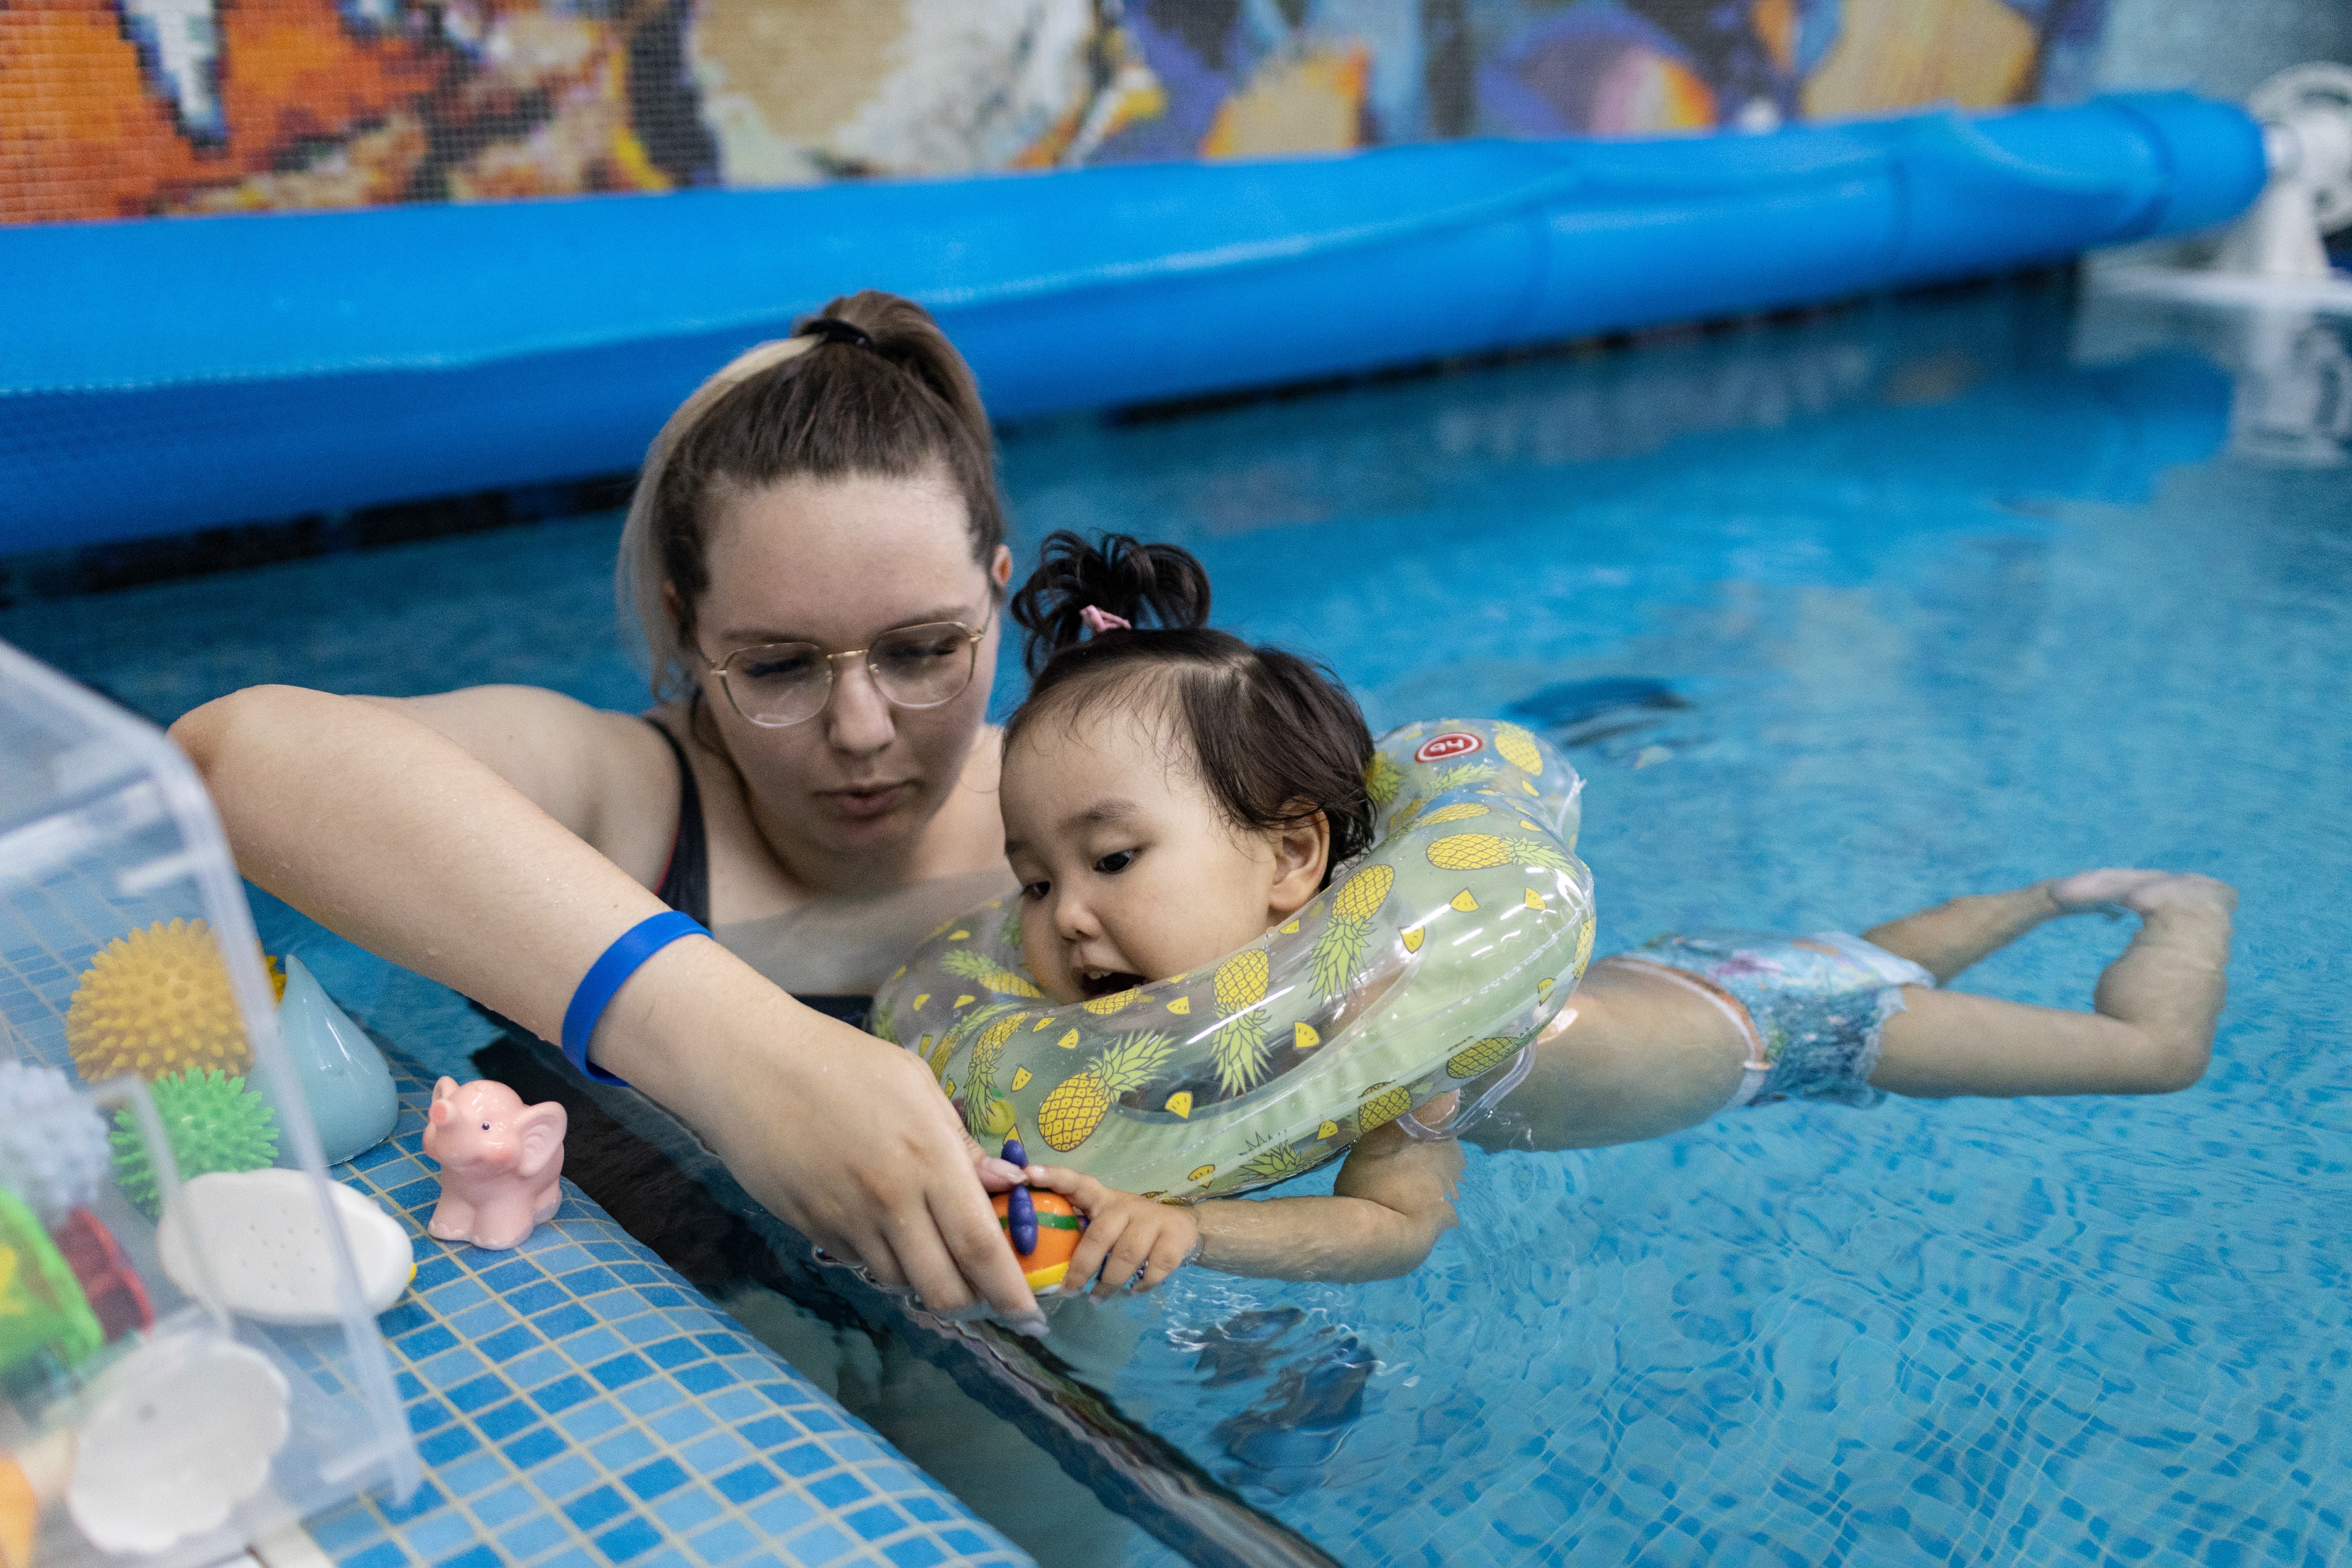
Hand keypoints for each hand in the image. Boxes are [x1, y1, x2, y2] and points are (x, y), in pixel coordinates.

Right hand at [601, 944, 1045, 1331]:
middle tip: (985, 1294)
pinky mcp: (810, 1228)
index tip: (1033, 1317)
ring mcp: (846, 1220)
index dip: (1010, 1292)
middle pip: (943, 1288)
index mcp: (928, 1158)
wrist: (747, 1065)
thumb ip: (960, 1143)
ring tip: (931, 1249)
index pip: (982, 1248)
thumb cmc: (841, 1061)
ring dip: (925, 1279)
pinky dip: (882, 1259)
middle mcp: (891, 1201)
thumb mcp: (915, 1084)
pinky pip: (860, 1263)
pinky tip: (881, 1226)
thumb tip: (1006, 1186)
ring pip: (900, 1282)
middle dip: (971, 1303)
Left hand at [1024, 1165, 1199, 1297]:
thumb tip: (1040, 1262)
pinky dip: (1142, 1285)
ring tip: (1096, 1298)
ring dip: (1109, 1283)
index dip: (1053, 1177)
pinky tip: (1134, 1292)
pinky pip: (1155, 1267)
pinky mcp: (1175, 1237)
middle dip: (1081, 1267)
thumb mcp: (1105, 1222)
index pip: (1076, 1182)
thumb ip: (1080, 1233)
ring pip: (1126, 1255)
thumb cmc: (1130, 1228)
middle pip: (1099, 1234)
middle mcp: (1125, 1205)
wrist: (1183, 1229)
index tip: (1027, 1174)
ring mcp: (1152, 1220)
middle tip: (1068, 1291)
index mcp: (1102, 1199)